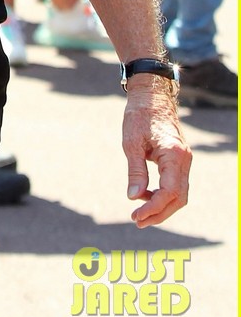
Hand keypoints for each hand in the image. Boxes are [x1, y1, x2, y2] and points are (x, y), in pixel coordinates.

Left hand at [122, 81, 191, 227]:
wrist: (151, 96)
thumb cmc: (139, 116)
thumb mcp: (131, 143)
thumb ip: (135, 171)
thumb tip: (134, 196)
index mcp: (174, 155)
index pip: (170, 192)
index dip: (154, 207)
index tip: (136, 215)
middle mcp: (185, 160)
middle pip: (179, 197)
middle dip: (159, 212)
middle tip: (137, 220)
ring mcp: (184, 160)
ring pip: (180, 193)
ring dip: (162, 205)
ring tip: (140, 212)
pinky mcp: (179, 160)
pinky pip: (176, 183)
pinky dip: (163, 194)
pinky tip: (145, 196)